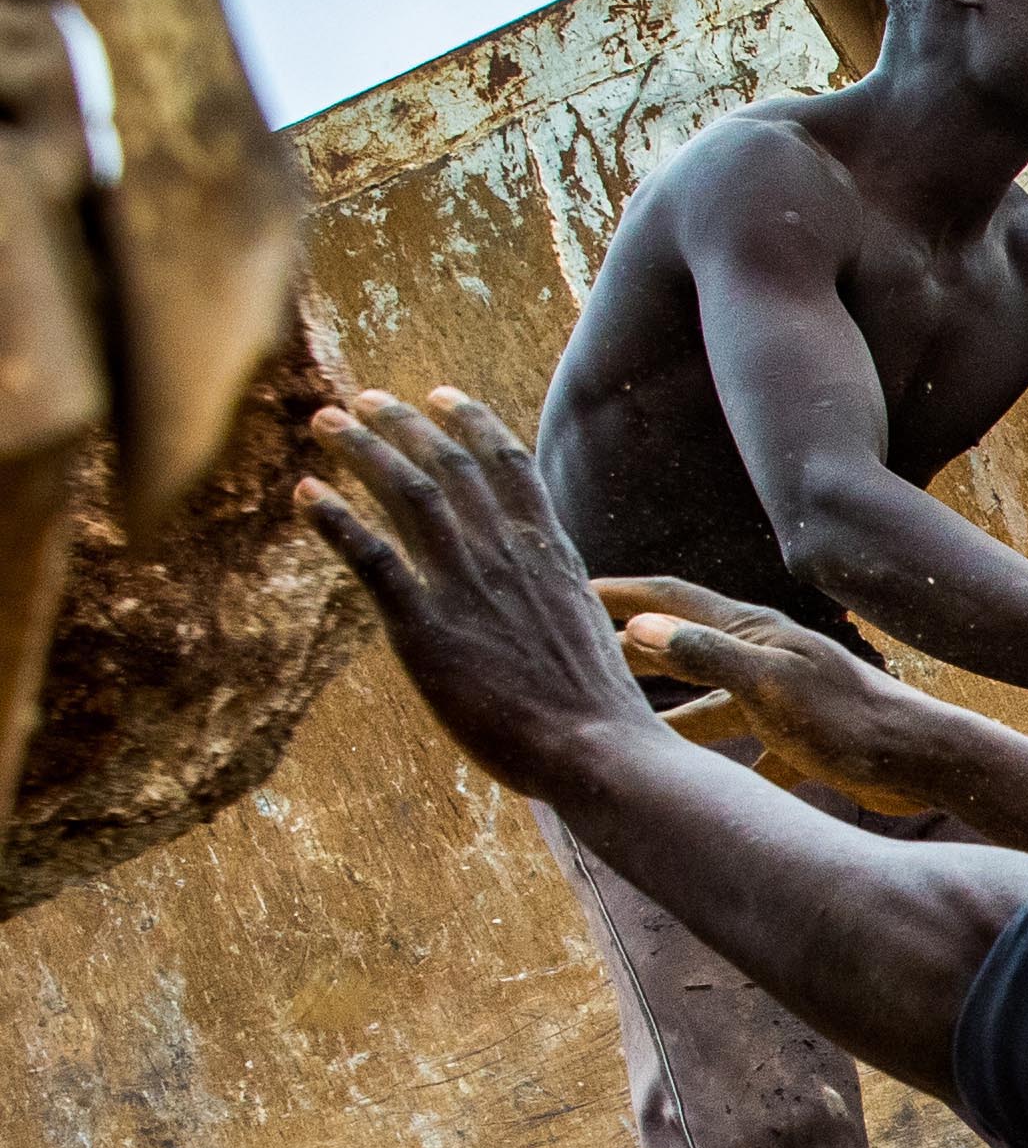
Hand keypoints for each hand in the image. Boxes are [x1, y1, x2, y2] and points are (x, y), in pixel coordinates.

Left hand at [300, 390, 662, 794]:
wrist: (600, 751)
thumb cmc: (600, 712)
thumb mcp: (588, 634)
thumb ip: (556, 601)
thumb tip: (554, 599)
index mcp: (551, 555)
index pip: (509, 466)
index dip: (472, 423)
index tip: (442, 396)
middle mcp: (508, 556)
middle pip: (451, 465)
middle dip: (403, 423)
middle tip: (365, 400)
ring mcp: (467, 588)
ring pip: (409, 493)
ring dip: (363, 449)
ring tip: (328, 423)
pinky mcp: (426, 628)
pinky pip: (372, 558)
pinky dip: (336, 520)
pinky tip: (305, 494)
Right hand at [601, 576, 953, 815]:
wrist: (922, 760)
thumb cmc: (850, 719)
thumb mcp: (769, 685)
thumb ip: (706, 655)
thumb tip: (638, 628)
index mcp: (751, 633)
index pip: (669, 600)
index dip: (617, 593)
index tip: (565, 587)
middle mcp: (761, 659)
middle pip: (679, 649)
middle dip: (627, 652)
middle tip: (571, 658)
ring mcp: (778, 699)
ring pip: (704, 705)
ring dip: (663, 713)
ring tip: (617, 726)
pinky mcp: (798, 742)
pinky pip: (742, 753)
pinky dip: (714, 767)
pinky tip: (693, 786)